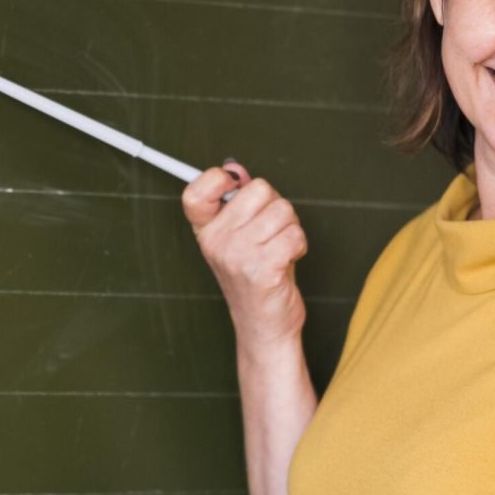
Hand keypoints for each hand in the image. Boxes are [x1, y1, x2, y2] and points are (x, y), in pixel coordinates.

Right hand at [182, 162, 307, 344]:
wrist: (263, 326)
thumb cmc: (257, 277)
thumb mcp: (240, 237)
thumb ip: (238, 202)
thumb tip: (235, 168)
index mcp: (206, 232)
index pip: (195, 192)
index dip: (216, 178)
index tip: (233, 183)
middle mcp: (216, 242)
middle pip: (258, 190)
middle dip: (275, 207)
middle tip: (270, 234)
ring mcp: (237, 256)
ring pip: (283, 211)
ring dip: (291, 228)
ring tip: (280, 250)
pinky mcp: (262, 270)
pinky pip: (294, 234)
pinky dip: (299, 245)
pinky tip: (288, 260)